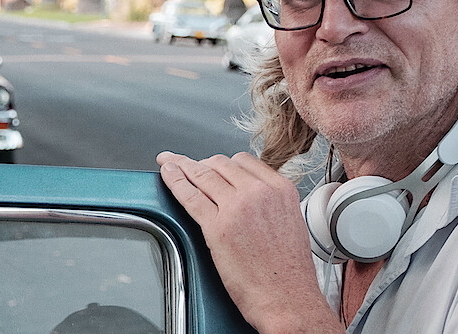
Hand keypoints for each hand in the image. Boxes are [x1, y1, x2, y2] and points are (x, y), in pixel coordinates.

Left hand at [156, 151, 341, 331]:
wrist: (287, 296)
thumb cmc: (288, 270)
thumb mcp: (289, 220)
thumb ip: (270, 202)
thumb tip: (250, 197)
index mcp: (280, 189)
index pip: (245, 162)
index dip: (224, 163)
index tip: (213, 164)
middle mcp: (259, 192)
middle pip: (221, 164)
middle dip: (202, 163)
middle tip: (189, 165)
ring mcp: (236, 207)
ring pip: (203, 175)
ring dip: (183, 167)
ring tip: (170, 164)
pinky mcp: (216, 226)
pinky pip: (190, 196)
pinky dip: (174, 182)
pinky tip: (167, 175)